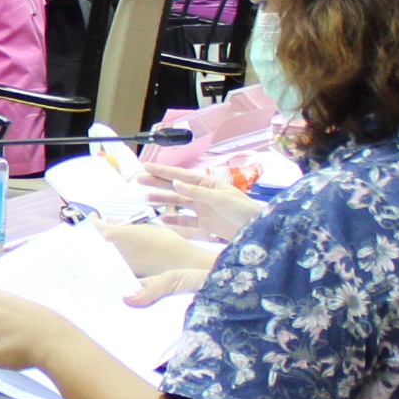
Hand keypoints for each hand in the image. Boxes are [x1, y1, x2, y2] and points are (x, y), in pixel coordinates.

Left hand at [96, 216, 213, 284]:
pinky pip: (112, 268)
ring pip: (102, 255)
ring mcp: (116, 266)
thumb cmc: (164, 240)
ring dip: (103, 249)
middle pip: (94, 243)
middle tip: (100, 232)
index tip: (95, 218)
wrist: (180, 262)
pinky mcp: (123, 277)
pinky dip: (112, 262)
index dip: (93, 221)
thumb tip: (110, 220)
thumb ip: (122, 223)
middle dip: (96, 236)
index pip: (94, 227)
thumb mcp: (144, 226)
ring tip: (109, 244)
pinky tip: (119, 258)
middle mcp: (110, 252)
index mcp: (113, 235)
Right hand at [137, 162, 264, 241]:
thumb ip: (197, 192)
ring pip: (178, 203)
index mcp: (208, 184)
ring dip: (163, 200)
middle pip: (176, 187)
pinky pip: (186, 222)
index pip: (181, 175)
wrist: (259, 231)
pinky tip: (164, 218)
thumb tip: (175, 182)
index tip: (146, 167)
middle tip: (139, 180)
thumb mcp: (220, 199)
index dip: (163, 171)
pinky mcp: (206, 225)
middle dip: (158, 183)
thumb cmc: (244, 210)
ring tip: (146, 198)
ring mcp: (204, 210)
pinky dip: (175, 220)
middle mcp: (203, 195)